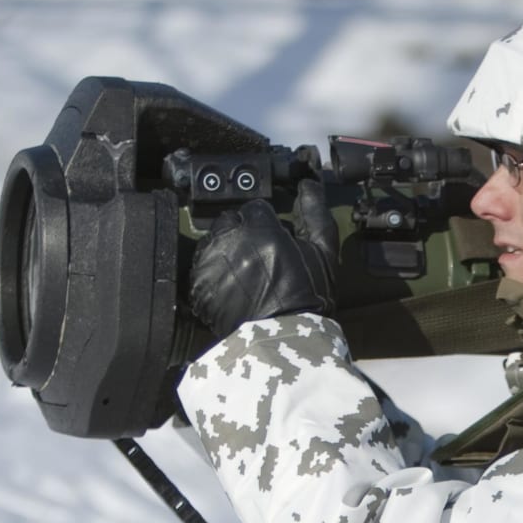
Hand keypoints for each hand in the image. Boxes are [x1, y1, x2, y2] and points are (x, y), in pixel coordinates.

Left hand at [187, 179, 337, 341]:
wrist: (286, 338)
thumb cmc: (309, 295)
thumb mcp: (323, 251)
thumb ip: (315, 212)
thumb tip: (308, 184)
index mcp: (261, 228)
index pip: (255, 207)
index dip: (265, 223)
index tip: (271, 238)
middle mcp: (231, 240)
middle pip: (228, 221)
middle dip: (240, 233)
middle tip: (256, 256)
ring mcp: (211, 264)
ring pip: (211, 243)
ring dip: (224, 252)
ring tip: (243, 274)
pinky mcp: (198, 286)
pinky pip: (201, 270)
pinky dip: (213, 276)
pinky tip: (230, 288)